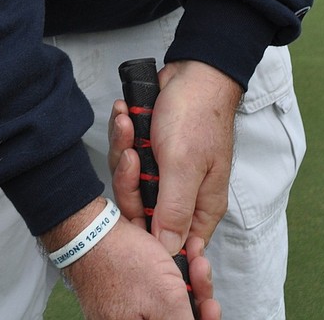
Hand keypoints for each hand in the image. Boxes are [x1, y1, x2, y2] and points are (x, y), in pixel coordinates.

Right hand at [41, 205, 218, 319]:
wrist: (90, 231)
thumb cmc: (120, 262)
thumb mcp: (166, 298)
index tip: (212, 306)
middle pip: (178, 317)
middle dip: (198, 294)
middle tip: (201, 270)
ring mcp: (131, 313)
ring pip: (171, 304)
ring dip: (190, 280)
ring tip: (192, 256)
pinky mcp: (130, 297)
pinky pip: (158, 292)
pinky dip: (172, 275)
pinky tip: (180, 256)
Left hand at [108, 59, 241, 253]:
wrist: (192, 70)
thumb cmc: (197, 113)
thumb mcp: (184, 165)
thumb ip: (174, 210)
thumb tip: (167, 252)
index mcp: (200, 207)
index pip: (171, 243)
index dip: (146, 234)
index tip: (133, 210)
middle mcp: (183, 195)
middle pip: (141, 211)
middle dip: (129, 179)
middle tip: (131, 153)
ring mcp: (165, 173)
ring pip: (130, 182)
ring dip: (123, 148)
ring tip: (127, 122)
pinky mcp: (151, 153)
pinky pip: (126, 156)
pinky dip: (123, 135)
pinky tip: (126, 115)